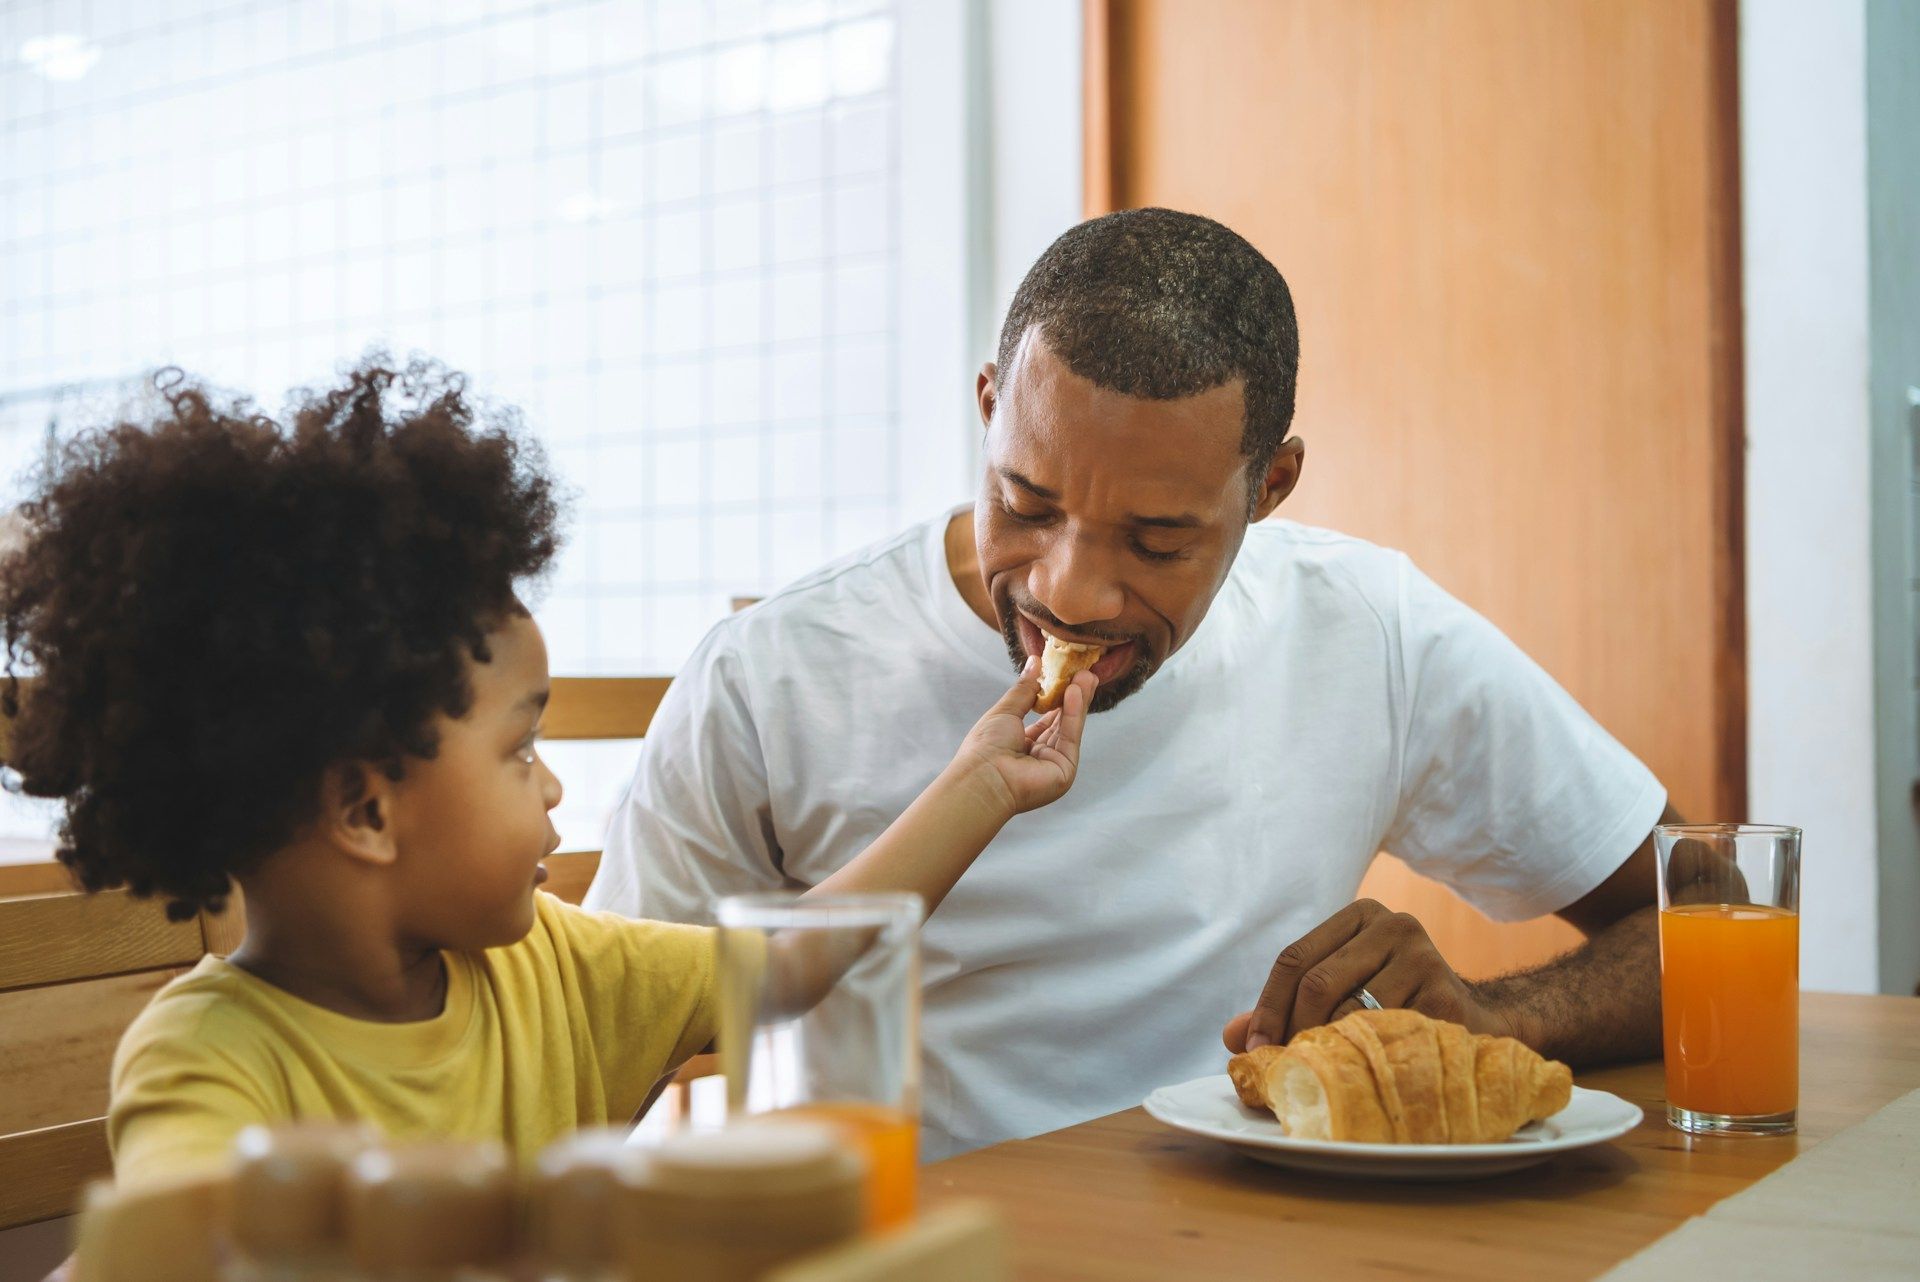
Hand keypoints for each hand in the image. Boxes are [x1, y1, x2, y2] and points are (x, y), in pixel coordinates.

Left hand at [950, 658, 1094, 814]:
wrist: (983, 777)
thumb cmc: (985, 747)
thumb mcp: (1006, 711)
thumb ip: (1024, 689)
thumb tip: (1035, 661)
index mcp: (1021, 746)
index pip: (1045, 720)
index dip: (1055, 698)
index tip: (1066, 675)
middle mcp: (1038, 757)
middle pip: (1060, 722)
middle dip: (1072, 696)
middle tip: (1083, 671)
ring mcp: (1053, 765)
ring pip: (1068, 727)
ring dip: (1077, 701)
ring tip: (1086, 675)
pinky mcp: (1065, 770)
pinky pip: (1071, 737)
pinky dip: (1074, 714)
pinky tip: (1075, 692)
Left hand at [1221, 899, 1521, 1051]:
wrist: (1480, 1023)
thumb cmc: (1397, 1006)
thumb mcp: (1344, 993)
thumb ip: (1288, 1007)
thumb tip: (1233, 1035)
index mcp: (1360, 916)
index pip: (1295, 959)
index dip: (1268, 1007)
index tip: (1255, 1049)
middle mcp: (1393, 924)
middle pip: (1318, 982)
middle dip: (1293, 1031)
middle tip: (1285, 1069)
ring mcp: (1424, 955)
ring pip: (1350, 1011)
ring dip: (1329, 1050)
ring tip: (1321, 1076)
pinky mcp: (1446, 994)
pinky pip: (1387, 1033)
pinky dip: (1366, 1059)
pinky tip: (1361, 1075)